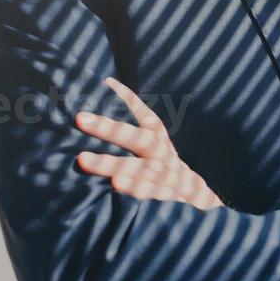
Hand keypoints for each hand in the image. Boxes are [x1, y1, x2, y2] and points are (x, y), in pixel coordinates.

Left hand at [73, 77, 222, 209]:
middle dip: (108, 129)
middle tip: (80, 118)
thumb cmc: (166, 167)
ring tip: (83, 159)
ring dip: (111, 163)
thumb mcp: (157, 144)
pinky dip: (135, 187)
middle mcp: (162, 154)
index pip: (145, 115)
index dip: (128, 98)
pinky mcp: (168, 195)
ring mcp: (166, 175)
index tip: (107, 82)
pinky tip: (116, 184)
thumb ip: (134, 122)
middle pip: (138, 138)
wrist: (199, 199)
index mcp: (159, 139)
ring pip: (138, 166)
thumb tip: (106, 87)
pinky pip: (150, 191)